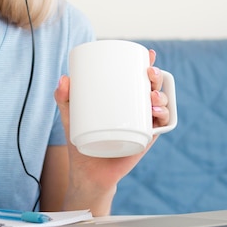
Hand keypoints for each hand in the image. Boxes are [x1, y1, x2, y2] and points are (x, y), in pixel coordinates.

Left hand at [54, 49, 170, 213]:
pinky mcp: (145, 139)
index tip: (148, 54)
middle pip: (153, 88)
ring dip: (161, 96)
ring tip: (151, 96)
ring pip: (161, 104)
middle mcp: (135, 109)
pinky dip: (163, 117)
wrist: (87, 173)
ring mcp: (142, 124)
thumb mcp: (70, 115)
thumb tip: (64, 78)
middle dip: (156, 77)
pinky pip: (161, 126)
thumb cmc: (79, 140)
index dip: (147, 64)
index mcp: (122, 99)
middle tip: (148, 73)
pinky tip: (156, 114)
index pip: (137, 78)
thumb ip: (63, 97)